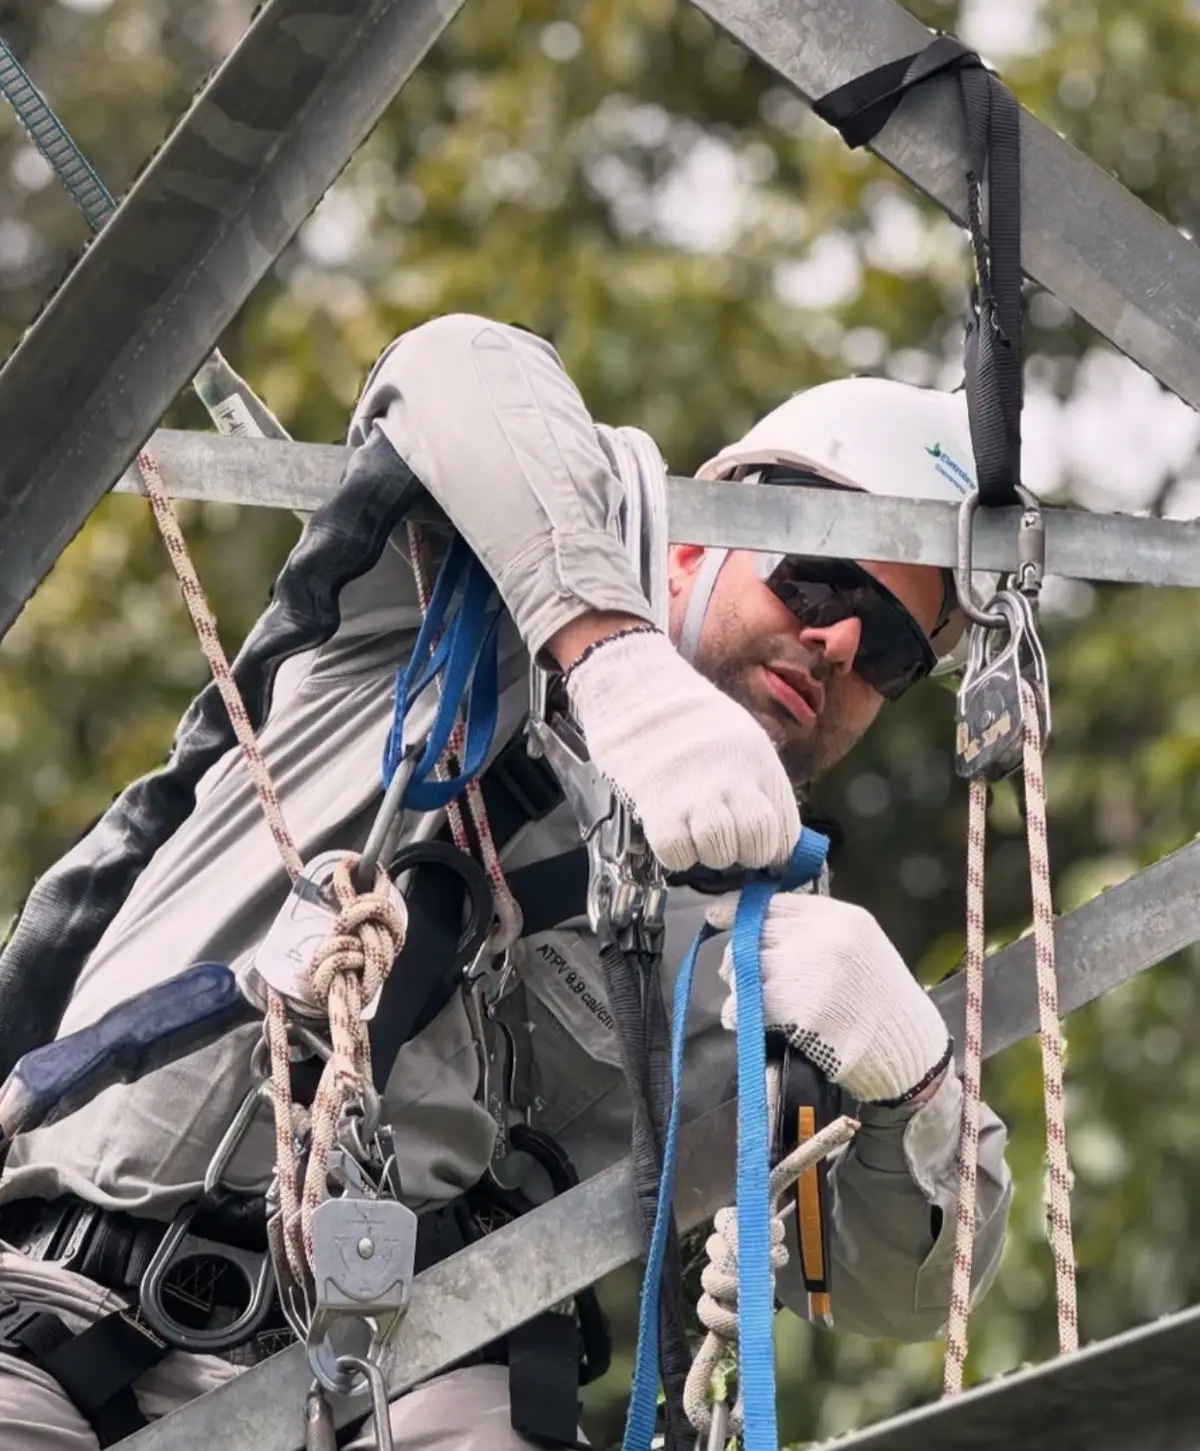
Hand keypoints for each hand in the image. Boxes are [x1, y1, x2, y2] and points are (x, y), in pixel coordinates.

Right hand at [564, 628, 799, 872]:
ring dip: (708, 855)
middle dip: (742, 854)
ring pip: (719, 852)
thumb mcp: (743, 740)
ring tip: (696, 837)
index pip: (786, 832)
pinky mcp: (658, 804)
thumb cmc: (690, 719)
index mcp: (759, 764)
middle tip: (726, 843)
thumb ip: (760, 785)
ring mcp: (696, 794)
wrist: (639, 689)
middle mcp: (734, 780)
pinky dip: (677, 855)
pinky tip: (673, 837)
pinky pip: (678, 853)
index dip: (772, 849)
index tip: (757, 848)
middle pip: (757, 844)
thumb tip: (775, 836)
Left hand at [714, 893, 951, 1105]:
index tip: (717, 916)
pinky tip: (741, 1020)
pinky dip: (737, 1013)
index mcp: (841, 917)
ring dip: (738, 986)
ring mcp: (811, 970)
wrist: (908, 1051)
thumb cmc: (880, 1002)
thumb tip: (755, 923)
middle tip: (738, 975)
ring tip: (747, 1001)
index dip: (740, 909)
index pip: (775, 902)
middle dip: (739, 955)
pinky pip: (749, 1003)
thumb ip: (815, 931)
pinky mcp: (800, 1008)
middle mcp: (825, 936)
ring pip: (747, 967)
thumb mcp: (858, 947)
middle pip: (756, 933)